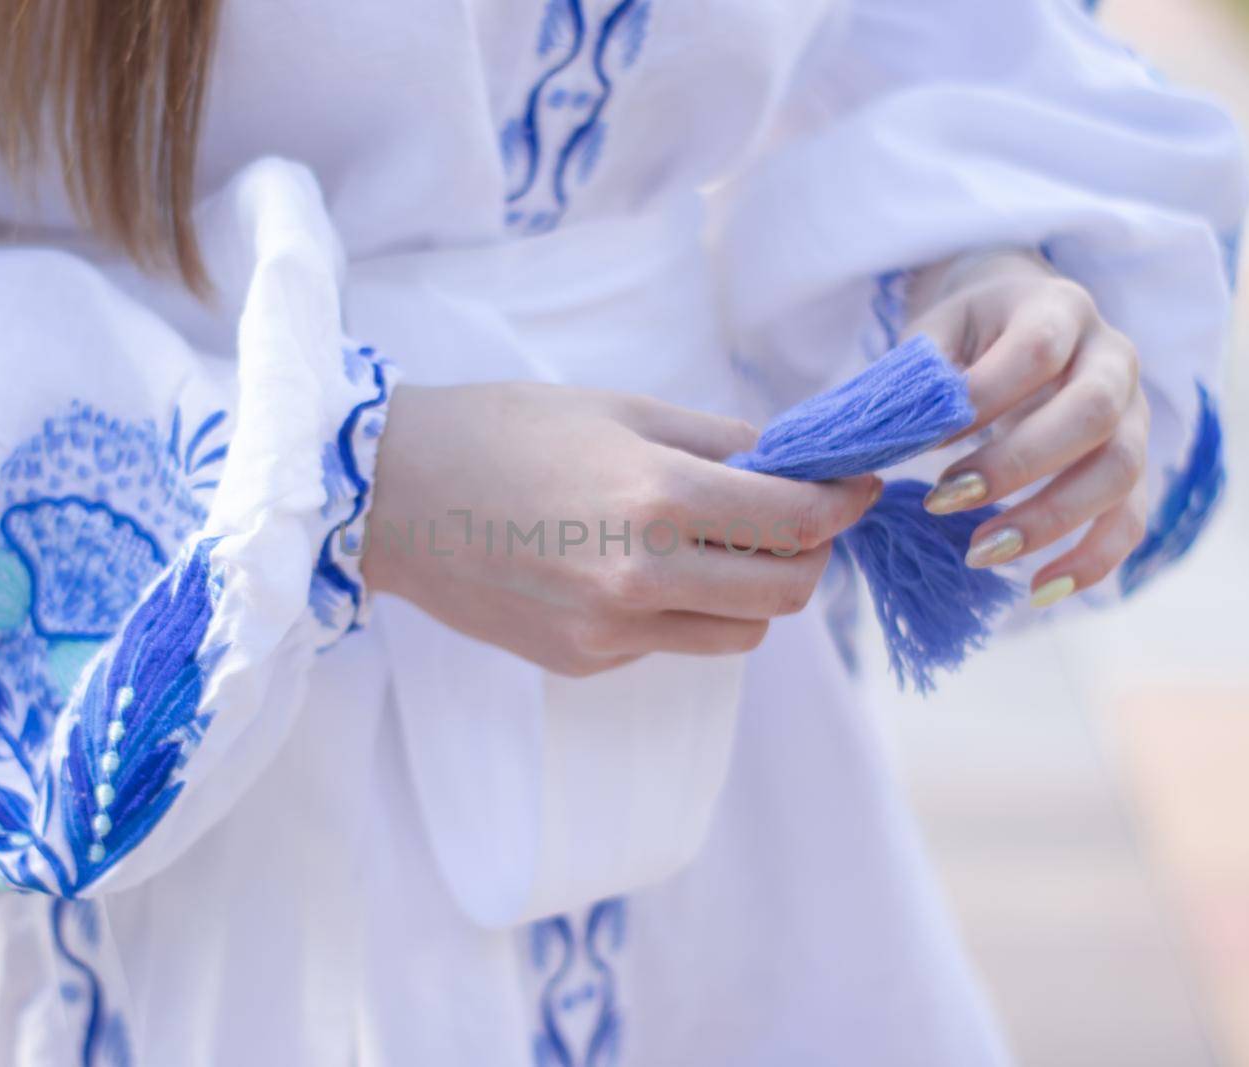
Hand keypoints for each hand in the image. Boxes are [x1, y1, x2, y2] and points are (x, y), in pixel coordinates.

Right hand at [362, 383, 878, 675]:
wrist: (391, 497)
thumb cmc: (501, 431)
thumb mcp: (619, 410)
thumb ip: (718, 442)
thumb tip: (794, 464)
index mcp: (654, 497)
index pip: (794, 522)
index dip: (842, 504)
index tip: (856, 488)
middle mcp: (639, 577)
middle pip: (786, 594)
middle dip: (810, 555)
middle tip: (795, 520)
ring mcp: (609, 633)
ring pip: (740, 634)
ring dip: (753, 593)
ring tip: (716, 547)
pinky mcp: (583, 663)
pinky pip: (671, 642)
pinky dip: (682, 610)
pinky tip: (635, 569)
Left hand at [906, 250, 1148, 606]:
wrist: (1022, 318)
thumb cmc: (970, 333)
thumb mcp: (937, 331)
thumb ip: (922, 373)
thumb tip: (903, 433)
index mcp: (1059, 308)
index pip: (1037, 349)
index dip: (984, 396)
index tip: (925, 440)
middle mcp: (1112, 356)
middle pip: (1091, 412)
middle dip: (1016, 465)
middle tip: (943, 501)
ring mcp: (1134, 412)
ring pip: (1119, 470)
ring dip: (1049, 519)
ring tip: (978, 552)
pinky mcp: (1134, 464)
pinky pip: (1131, 517)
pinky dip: (1092, 560)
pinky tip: (1040, 590)